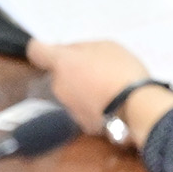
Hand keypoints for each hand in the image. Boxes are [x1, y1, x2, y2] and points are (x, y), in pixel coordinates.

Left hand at [28, 38, 150, 132]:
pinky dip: (92, 106)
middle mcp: (59, 86)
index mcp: (62, 63)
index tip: (55, 50)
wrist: (137, 108)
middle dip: (73, 71)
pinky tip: (111, 103)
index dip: (42, 48)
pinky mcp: (82, 125)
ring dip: (83, 89)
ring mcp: (69, 108)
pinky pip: (84, 109)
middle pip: (58, 74)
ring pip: (71, 93)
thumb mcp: (106, 46)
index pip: (36, 51)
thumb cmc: (121, 70)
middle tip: (96, 68)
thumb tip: (74, 54)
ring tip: (108, 87)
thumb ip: (84, 48)